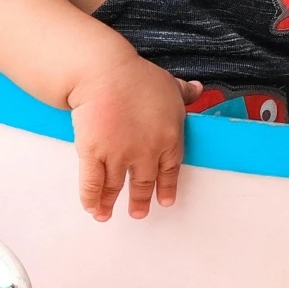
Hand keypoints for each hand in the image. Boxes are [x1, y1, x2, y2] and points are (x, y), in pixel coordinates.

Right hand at [67, 64, 200, 221]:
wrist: (105, 74)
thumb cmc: (137, 77)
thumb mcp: (169, 84)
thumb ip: (184, 92)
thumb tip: (198, 89)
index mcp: (168, 139)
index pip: (170, 170)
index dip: (166, 187)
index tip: (164, 201)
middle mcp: (146, 153)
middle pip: (143, 182)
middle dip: (139, 200)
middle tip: (138, 213)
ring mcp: (119, 155)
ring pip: (115, 186)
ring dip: (110, 202)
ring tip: (106, 213)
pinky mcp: (94, 154)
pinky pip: (92, 183)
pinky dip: (91, 197)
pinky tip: (91, 206)